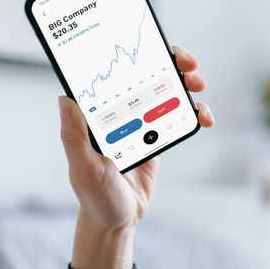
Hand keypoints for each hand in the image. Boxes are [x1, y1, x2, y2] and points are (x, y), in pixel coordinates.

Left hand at [59, 47, 213, 268]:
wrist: (117, 220)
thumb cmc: (93, 194)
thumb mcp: (83, 167)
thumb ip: (73, 136)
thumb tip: (64, 98)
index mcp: (97, 112)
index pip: (113, 71)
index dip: (133, 52)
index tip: (152, 48)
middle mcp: (118, 110)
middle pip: (146, 73)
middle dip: (170, 61)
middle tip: (188, 64)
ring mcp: (140, 121)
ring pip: (166, 90)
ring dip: (186, 82)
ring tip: (199, 86)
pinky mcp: (157, 135)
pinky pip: (178, 116)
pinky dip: (195, 113)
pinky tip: (205, 118)